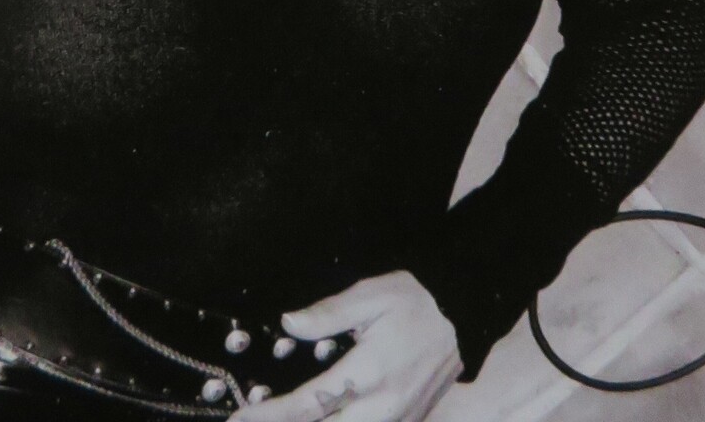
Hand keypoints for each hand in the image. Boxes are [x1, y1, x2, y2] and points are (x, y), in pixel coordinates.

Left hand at [231, 272, 461, 421]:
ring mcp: (395, 421)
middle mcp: (380, 407)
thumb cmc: (417, 302)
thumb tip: (288, 323)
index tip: (239, 418)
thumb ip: (329, 313)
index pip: (305, 405)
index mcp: (366, 374)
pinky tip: (319, 419)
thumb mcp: (373, 295)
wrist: (465, 318)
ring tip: (277, 421)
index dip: (268, 416)